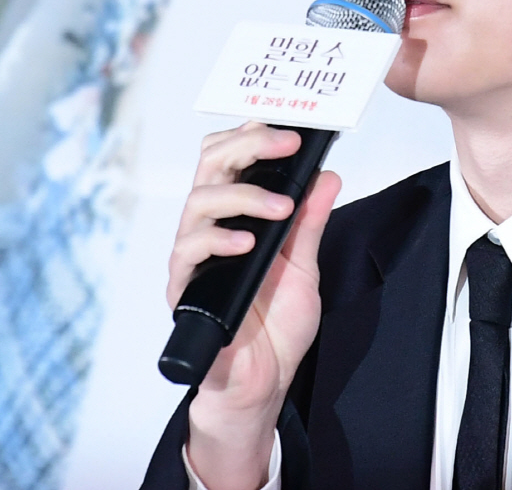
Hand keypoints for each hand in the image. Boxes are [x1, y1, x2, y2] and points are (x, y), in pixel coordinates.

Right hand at [168, 121, 341, 489]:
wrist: (261, 383)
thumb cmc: (275, 326)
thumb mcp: (305, 266)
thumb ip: (311, 222)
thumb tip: (327, 175)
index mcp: (237, 215)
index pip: (231, 157)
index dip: (253, 134)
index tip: (290, 129)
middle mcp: (211, 227)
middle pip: (211, 164)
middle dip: (248, 145)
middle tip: (286, 145)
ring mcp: (194, 255)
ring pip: (200, 200)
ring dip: (244, 196)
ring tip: (282, 207)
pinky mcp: (184, 286)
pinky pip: (190, 250)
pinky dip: (219, 240)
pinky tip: (247, 243)